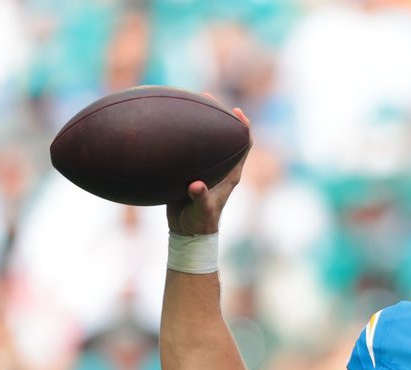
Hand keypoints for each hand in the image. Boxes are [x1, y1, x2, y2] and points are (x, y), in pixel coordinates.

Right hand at [166, 104, 251, 235]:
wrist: (188, 230)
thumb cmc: (200, 222)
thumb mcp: (202, 211)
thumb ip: (201, 198)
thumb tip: (196, 185)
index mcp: (231, 174)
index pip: (243, 146)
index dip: (244, 128)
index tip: (237, 112)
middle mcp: (221, 167)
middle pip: (225, 136)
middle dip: (219, 116)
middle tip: (208, 97)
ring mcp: (206, 167)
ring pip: (206, 139)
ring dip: (200, 121)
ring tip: (188, 101)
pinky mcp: (191, 170)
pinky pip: (189, 148)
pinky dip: (182, 135)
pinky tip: (167, 124)